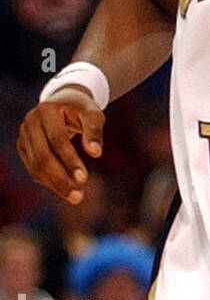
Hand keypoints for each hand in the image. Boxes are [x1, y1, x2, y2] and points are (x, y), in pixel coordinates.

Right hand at [16, 89, 104, 203]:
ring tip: (75, 197)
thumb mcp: (93, 114)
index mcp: (46, 111)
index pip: (57, 140)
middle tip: (78, 196)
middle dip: (60, 178)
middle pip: (43, 156)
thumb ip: (94, 131)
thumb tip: (96, 153)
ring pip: (35, 165)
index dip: (70, 160)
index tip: (84, 179)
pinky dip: (47, 180)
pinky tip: (63, 189)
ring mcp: (23, 134)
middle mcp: (30, 122)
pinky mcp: (23, 145)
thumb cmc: (81, 109)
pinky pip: (32, 167)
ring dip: (54, 184)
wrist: (63, 102)